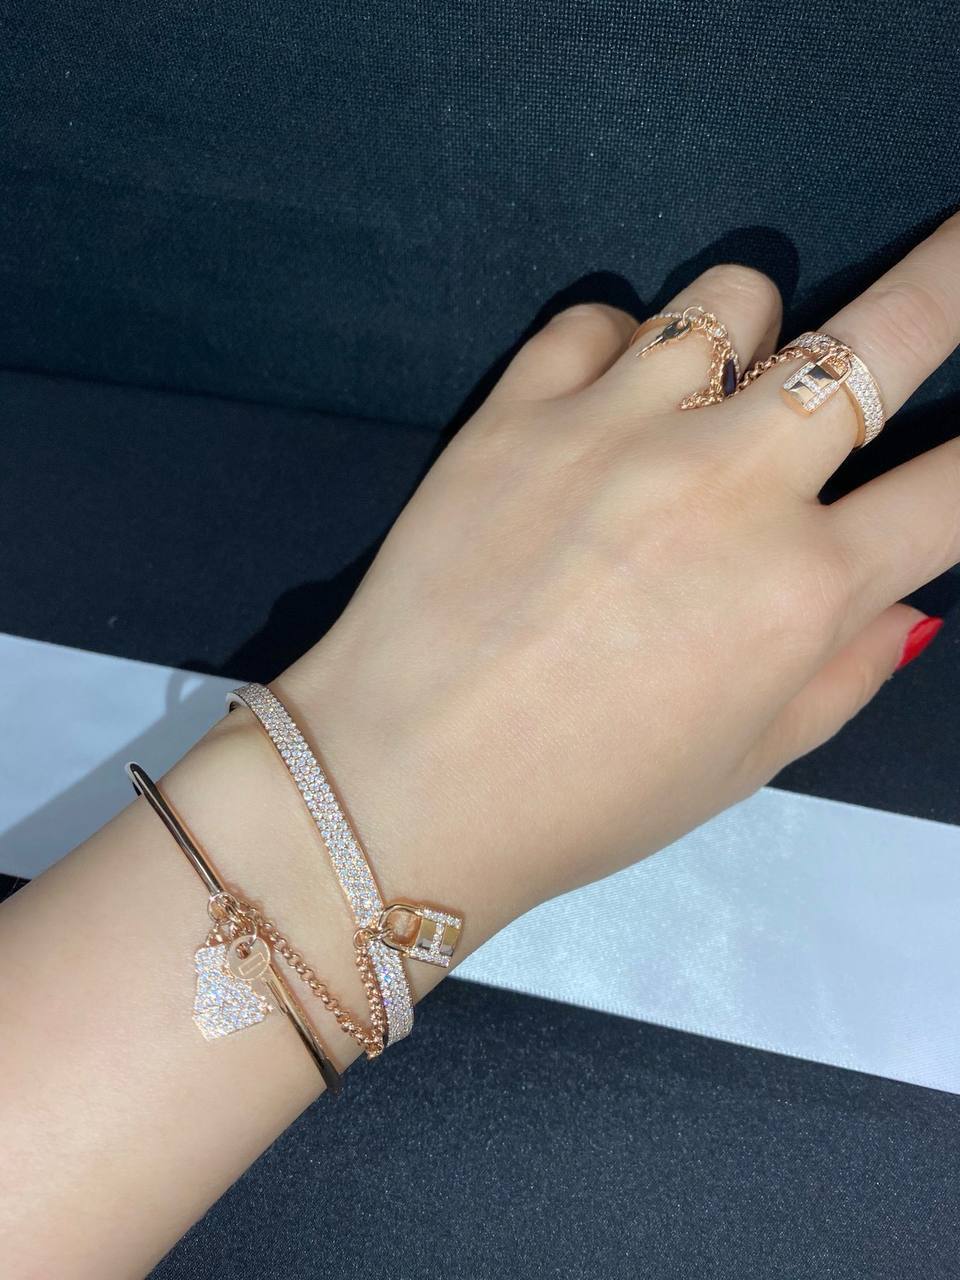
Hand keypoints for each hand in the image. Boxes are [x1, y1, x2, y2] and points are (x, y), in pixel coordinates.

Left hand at [281, 215, 959, 943]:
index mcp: (797, 592)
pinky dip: (614, 350)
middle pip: (881, 337)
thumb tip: (905, 600)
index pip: (954, 490)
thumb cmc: (583, 799)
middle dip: (950, 277)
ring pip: (733, 298)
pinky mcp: (517, 409)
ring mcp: (616, 430)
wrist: (401, 782)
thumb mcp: (743, 764)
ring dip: (748, 333)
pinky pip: (598, 319)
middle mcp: (726, 486)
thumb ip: (844, 672)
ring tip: (714, 390)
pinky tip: (597, 408)